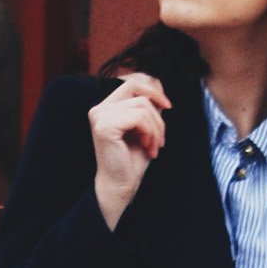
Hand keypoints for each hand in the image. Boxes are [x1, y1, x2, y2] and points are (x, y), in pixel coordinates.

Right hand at [90, 71, 169, 229]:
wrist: (121, 185)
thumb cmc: (132, 159)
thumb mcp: (145, 127)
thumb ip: (148, 106)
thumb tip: (158, 86)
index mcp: (106, 107)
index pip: (132, 82)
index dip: (153, 89)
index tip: (168, 106)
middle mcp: (99, 109)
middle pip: (139, 92)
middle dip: (157, 114)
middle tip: (161, 138)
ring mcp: (99, 116)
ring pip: (142, 106)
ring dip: (156, 128)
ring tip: (154, 146)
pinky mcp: (104, 126)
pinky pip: (139, 118)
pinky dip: (150, 133)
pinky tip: (148, 148)